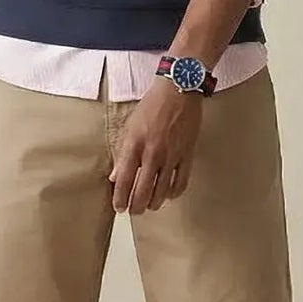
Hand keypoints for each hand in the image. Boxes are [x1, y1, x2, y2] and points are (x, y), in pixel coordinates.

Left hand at [109, 80, 202, 213]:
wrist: (179, 90)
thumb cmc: (151, 106)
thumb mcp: (130, 126)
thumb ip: (122, 154)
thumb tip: (114, 177)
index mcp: (135, 145)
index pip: (124, 180)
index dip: (120, 198)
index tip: (119, 208)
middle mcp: (152, 153)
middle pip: (143, 192)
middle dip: (136, 207)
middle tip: (134, 211)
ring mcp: (172, 156)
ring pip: (162, 192)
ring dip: (154, 203)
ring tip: (149, 205)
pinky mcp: (187, 155)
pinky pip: (181, 183)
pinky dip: (173, 193)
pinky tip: (168, 194)